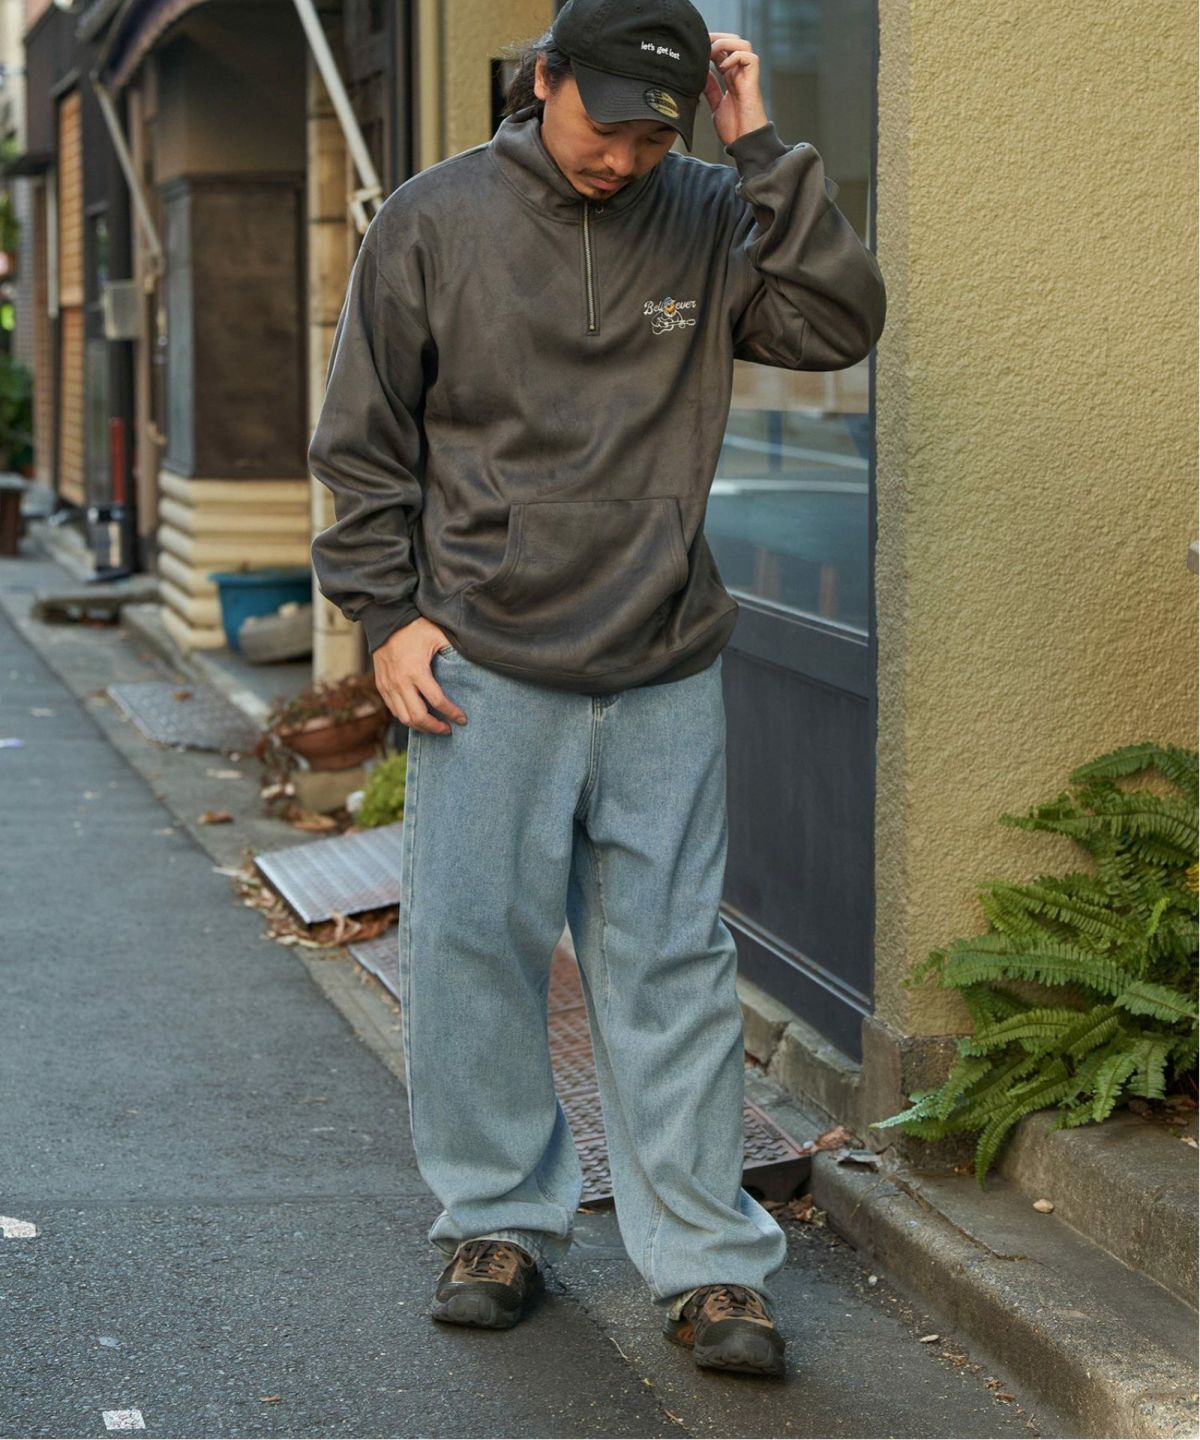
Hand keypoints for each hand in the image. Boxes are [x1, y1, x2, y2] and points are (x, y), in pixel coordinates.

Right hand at [371, 617, 466, 735]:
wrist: (386, 622)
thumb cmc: (415, 628)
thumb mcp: (438, 635)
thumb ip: (454, 650)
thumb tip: (474, 661)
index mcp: (416, 671)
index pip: (437, 701)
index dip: (452, 713)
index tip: (462, 719)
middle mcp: (400, 682)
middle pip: (418, 717)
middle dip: (435, 727)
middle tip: (448, 729)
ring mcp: (389, 686)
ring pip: (404, 718)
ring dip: (421, 727)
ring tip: (434, 727)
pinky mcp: (382, 686)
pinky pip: (394, 710)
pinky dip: (406, 717)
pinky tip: (418, 717)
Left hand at [704, 32, 768, 145]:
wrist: (743, 142)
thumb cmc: (733, 129)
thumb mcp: (716, 104)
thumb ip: (711, 88)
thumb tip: (700, 74)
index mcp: (731, 77)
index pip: (722, 51)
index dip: (710, 45)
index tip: (696, 47)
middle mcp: (740, 73)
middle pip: (733, 42)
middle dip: (717, 39)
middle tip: (702, 45)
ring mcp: (747, 76)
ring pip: (743, 44)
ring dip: (726, 44)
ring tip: (713, 54)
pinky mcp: (753, 81)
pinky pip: (750, 57)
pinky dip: (735, 57)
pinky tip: (722, 67)